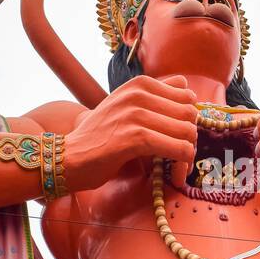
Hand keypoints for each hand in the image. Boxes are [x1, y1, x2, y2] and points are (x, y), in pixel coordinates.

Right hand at [63, 75, 196, 191]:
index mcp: (139, 84)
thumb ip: (154, 96)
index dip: (187, 118)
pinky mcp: (135, 138)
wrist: (69, 157)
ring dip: (188, 154)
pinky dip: (182, 164)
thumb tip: (188, 89)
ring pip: (187, 131)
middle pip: (190, 113)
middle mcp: (139, 93)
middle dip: (190, 137)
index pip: (187, 94)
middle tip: (180, 155)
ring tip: (178, 166)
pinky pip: (178, 149)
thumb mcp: (125, 106)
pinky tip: (174, 175)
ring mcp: (136, 114)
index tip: (179, 137)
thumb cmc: (100, 137)